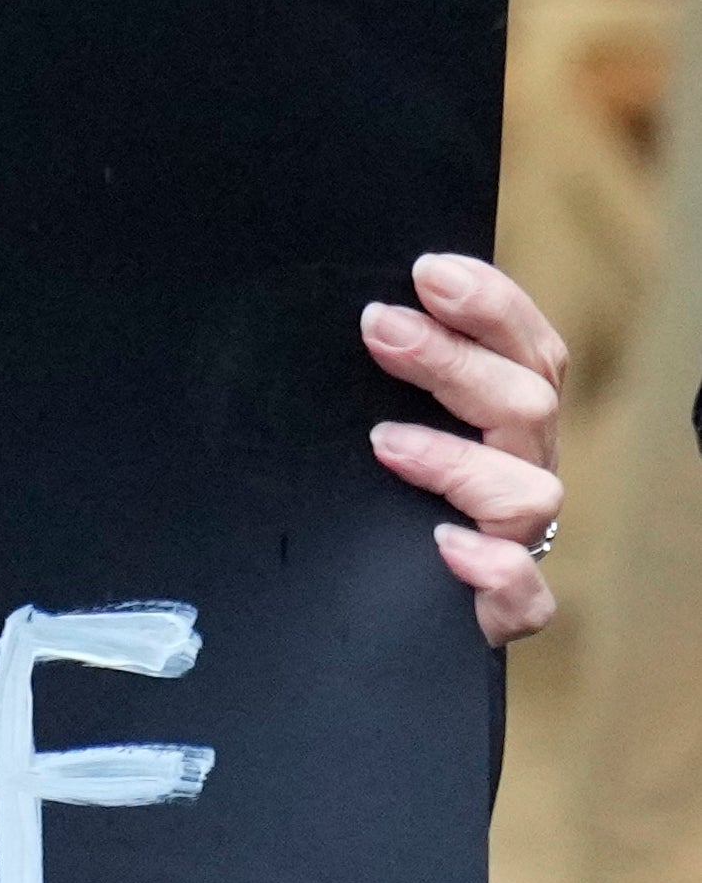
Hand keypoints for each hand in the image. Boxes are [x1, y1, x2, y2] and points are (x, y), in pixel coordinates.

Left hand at [363, 253, 564, 646]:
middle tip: (382, 328)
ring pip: (532, 491)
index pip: (523, 349)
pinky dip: (497, 570)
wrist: (352, 610)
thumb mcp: (359, 426)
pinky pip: (527, 596)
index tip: (429, 271)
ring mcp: (512, 542)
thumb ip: (371, 379)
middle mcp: (514, 473)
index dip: (490, 306)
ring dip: (460, 460)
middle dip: (455, 360)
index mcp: (496, 421)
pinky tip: (446, 546)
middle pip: (526, 402)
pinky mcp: (498, 610)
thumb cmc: (356, 500)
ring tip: (385, 444)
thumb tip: (351, 315)